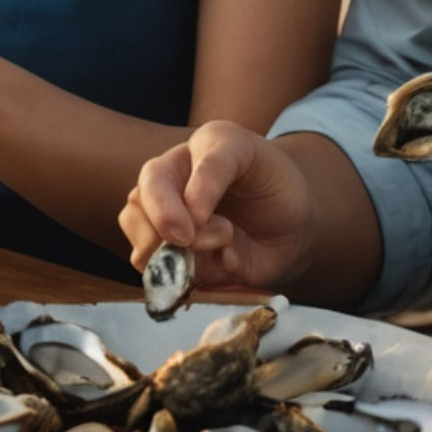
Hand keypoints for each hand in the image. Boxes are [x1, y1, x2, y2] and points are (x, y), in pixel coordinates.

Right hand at [119, 122, 318, 295]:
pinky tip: (223, 262)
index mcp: (179, 161)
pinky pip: (166, 280)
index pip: (152, 180)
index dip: (165, 208)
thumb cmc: (271, 176)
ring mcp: (169, 232)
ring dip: (179, 258)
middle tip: (222, 234)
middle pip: (135, 216)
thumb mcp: (248, 151)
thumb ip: (214, 169)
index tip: (191, 228)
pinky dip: (191, 279)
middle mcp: (166, 195)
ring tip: (225, 242)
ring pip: (142, 251)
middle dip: (170, 234)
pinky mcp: (181, 265)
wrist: (295, 220)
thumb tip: (188, 214)